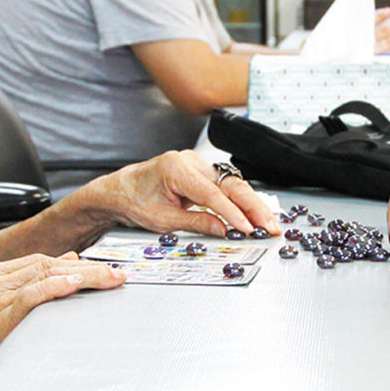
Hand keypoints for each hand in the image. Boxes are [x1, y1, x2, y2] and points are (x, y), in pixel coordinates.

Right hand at [0, 253, 125, 355]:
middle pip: (43, 266)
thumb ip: (33, 281)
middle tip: (114, 274)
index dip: (72, 264)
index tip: (102, 269)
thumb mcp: (6, 305)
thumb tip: (70, 260)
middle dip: (84, 270)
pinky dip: (56, 287)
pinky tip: (77, 285)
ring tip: (107, 280)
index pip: (36, 261)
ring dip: (82, 277)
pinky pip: (31, 295)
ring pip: (42, 276)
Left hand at [94, 149, 280, 235]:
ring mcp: (197, 164)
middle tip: (270, 226)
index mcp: (176, 168)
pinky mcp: (201, 171)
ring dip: (251, 204)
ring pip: (232, 183)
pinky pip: (225, 185)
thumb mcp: (162, 220)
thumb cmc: (133, 201)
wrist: (119, 191)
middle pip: (230, 184)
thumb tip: (224, 230)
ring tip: (268, 223)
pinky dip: (240, 200)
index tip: (247, 228)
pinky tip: (254, 213)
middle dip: (253, 207)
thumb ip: (196, 223)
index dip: (233, 213)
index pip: (212, 194)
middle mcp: (190, 161)